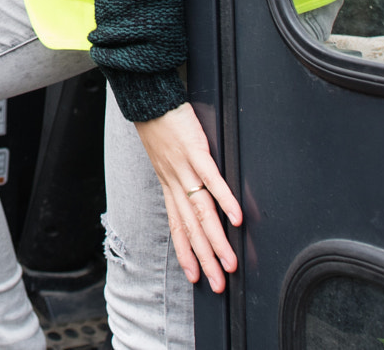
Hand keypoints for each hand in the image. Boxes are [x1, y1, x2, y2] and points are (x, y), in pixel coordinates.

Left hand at [131, 103, 241, 292]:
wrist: (148, 97)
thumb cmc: (160, 124)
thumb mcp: (165, 156)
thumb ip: (181, 175)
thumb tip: (196, 191)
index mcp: (168, 184)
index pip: (177, 226)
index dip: (186, 253)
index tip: (195, 277)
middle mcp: (174, 181)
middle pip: (191, 228)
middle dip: (204, 259)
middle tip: (217, 285)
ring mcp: (184, 168)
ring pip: (201, 212)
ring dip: (216, 241)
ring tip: (229, 263)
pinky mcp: (195, 151)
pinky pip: (211, 180)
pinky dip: (224, 199)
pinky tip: (236, 218)